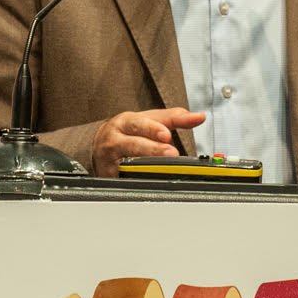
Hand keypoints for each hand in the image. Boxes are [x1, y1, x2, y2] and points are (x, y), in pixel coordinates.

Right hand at [91, 107, 206, 176]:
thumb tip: (198, 117)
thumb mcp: (148, 120)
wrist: (99, 143)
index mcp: (126, 121)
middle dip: (152, 147)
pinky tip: (143, 179)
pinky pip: (121, 177)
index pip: (143, 123)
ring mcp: (110, 156)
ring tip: (163, 165)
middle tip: (171, 151)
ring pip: (126, 159)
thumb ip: (174, 118)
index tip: (167, 134)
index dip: (154, 128)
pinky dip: (132, 178)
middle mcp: (116, 137)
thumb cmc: (128, 131)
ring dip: (145, 162)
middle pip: (133, 142)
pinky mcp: (108, 174)